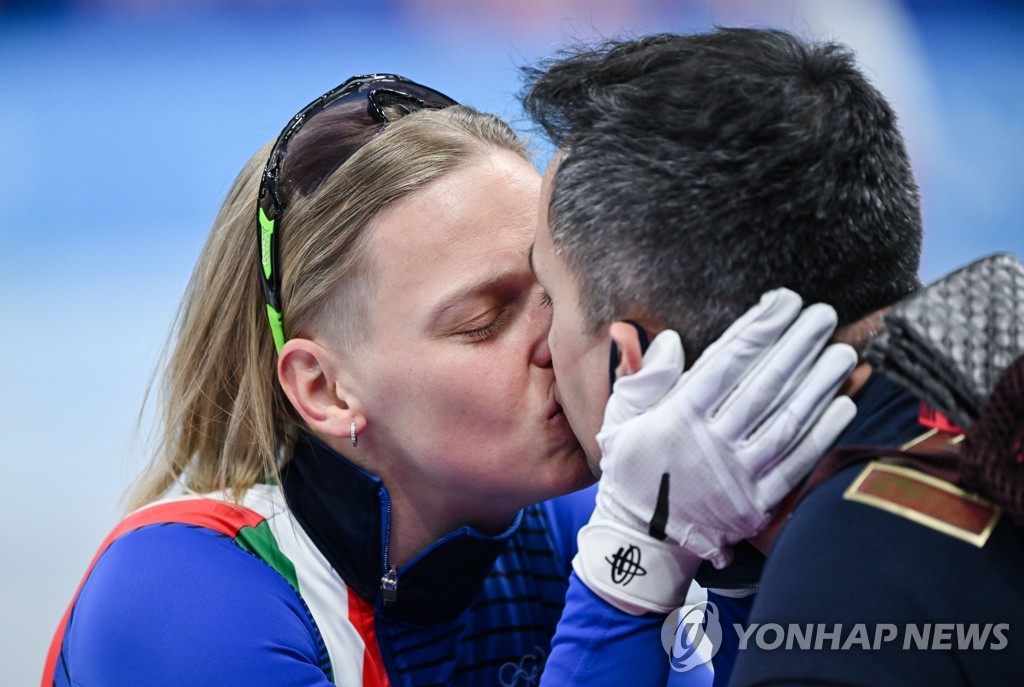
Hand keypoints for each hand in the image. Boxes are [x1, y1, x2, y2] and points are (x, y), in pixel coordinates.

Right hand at [573, 289, 856, 614]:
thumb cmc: (632, 472)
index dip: (758, 329)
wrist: (640, 541)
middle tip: (824, 314)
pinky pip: (796, 464)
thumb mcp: (621, 421)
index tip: (784, 301)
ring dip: (818, 384)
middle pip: (763, 385)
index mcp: (677, 417)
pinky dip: (821, 433)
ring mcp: (737, 475)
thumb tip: (671, 339)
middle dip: (797, 345)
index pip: (726, 363)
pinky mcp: (756, 504)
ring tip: (842, 352)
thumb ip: (643, 379)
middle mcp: (710, 443)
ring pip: (786, 421)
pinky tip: (843, 404)